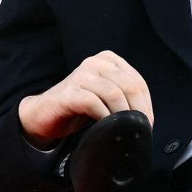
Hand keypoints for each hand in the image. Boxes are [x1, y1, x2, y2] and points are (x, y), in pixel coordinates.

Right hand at [18, 51, 153, 146]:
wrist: (44, 114)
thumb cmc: (78, 107)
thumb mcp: (106, 97)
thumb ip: (124, 99)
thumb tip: (145, 120)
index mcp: (109, 61)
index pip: (138, 82)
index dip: (146, 106)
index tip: (146, 125)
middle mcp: (95, 63)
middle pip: (129, 86)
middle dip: (138, 112)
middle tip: (138, 131)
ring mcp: (81, 75)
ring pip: (114, 93)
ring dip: (123, 116)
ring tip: (124, 131)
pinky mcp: (69, 92)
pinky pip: (93, 102)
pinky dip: (104, 117)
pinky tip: (106, 128)